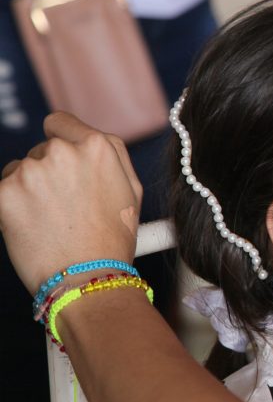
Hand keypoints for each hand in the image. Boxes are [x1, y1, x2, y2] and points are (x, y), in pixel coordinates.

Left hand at [0, 113, 141, 294]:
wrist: (87, 279)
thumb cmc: (113, 238)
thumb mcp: (131, 189)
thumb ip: (110, 154)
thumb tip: (86, 138)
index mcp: (97, 146)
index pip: (60, 122)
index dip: (61, 140)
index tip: (62, 160)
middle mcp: (62, 152)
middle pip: (42, 151)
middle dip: (49, 174)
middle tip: (65, 207)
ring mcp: (30, 172)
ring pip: (20, 172)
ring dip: (29, 191)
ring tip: (51, 222)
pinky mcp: (3, 194)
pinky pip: (3, 192)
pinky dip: (12, 208)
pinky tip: (32, 228)